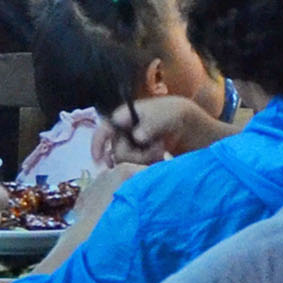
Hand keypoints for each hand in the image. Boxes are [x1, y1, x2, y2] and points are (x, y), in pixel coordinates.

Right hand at [103, 95, 224, 163]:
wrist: (185, 124)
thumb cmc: (172, 114)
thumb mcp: (163, 115)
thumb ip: (150, 124)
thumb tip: (137, 137)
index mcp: (122, 118)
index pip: (103, 130)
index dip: (98, 144)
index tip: (99, 160)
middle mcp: (122, 133)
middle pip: (117, 152)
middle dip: (136, 155)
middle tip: (158, 149)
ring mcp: (129, 146)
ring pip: (126, 163)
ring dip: (143, 160)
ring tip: (160, 152)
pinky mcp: (137, 157)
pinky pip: (134, 168)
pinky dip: (146, 166)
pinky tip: (159, 159)